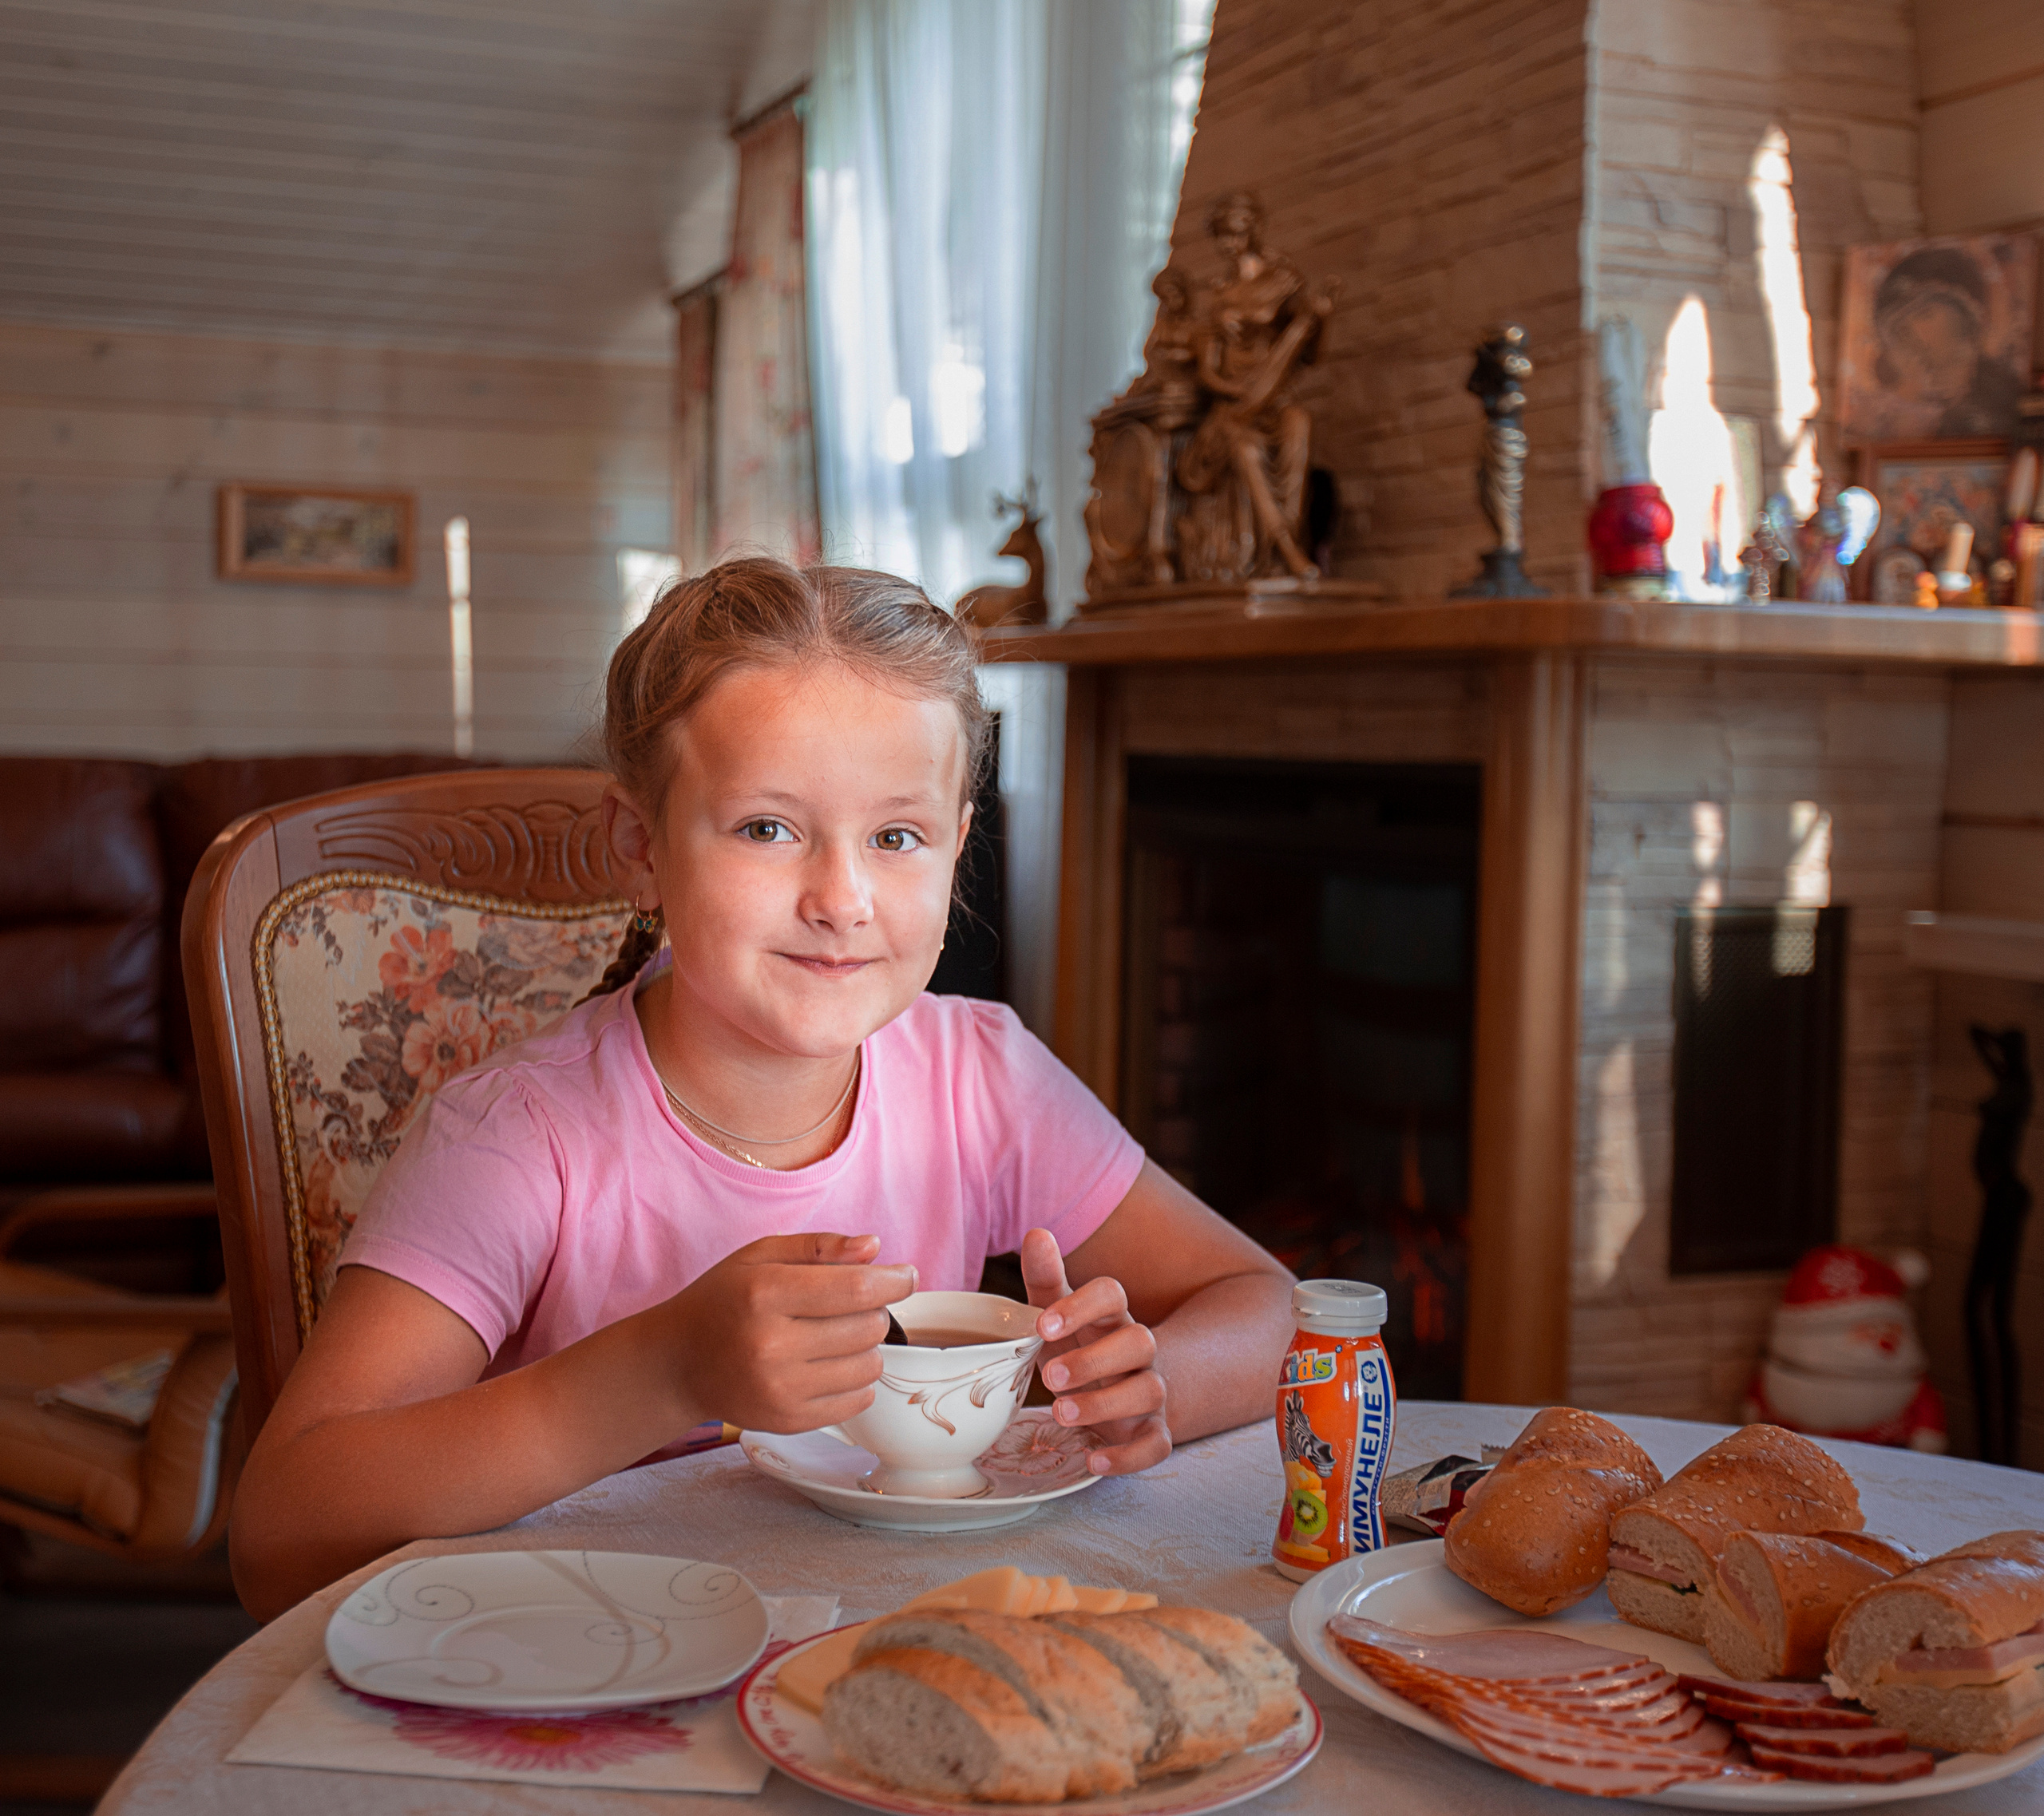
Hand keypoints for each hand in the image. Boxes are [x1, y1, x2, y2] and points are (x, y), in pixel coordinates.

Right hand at [661, 1233, 914, 1434]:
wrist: (679, 1363)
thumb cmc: (724, 1300)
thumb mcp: (760, 1256)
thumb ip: (819, 1247)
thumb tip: (874, 1248)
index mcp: (765, 1293)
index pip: (856, 1289)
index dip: (893, 1281)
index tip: (905, 1275)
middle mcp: (771, 1345)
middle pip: (867, 1327)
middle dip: (873, 1310)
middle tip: (850, 1305)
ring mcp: (779, 1389)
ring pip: (869, 1366)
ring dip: (866, 1346)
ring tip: (835, 1335)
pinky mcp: (787, 1421)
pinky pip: (856, 1401)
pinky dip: (856, 1381)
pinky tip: (830, 1365)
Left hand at [1019, 1227, 1169, 1476]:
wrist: (1122, 1393)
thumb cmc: (1080, 1347)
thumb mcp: (1057, 1315)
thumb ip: (1046, 1278)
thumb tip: (1035, 1232)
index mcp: (1111, 1317)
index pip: (1112, 1294)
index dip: (1081, 1305)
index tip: (1043, 1325)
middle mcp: (1139, 1352)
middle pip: (1139, 1342)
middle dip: (1095, 1359)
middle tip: (1051, 1377)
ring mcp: (1150, 1393)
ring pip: (1149, 1392)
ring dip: (1106, 1403)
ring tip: (1061, 1413)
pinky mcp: (1153, 1433)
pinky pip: (1156, 1446)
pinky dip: (1128, 1457)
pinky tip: (1093, 1461)